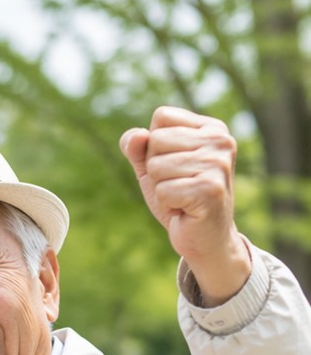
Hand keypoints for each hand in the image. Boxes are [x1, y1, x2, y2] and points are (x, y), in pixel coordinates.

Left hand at [120, 106, 250, 304]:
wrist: (204, 237)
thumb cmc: (178, 198)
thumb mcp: (152, 168)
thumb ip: (137, 148)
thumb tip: (133, 138)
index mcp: (211, 128)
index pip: (161, 116)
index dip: (154, 145)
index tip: (174, 166)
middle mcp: (221, 140)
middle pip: (156, 140)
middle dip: (156, 169)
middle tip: (178, 185)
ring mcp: (218, 164)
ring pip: (156, 167)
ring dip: (161, 189)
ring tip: (181, 197)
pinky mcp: (210, 189)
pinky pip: (162, 190)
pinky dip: (167, 204)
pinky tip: (185, 209)